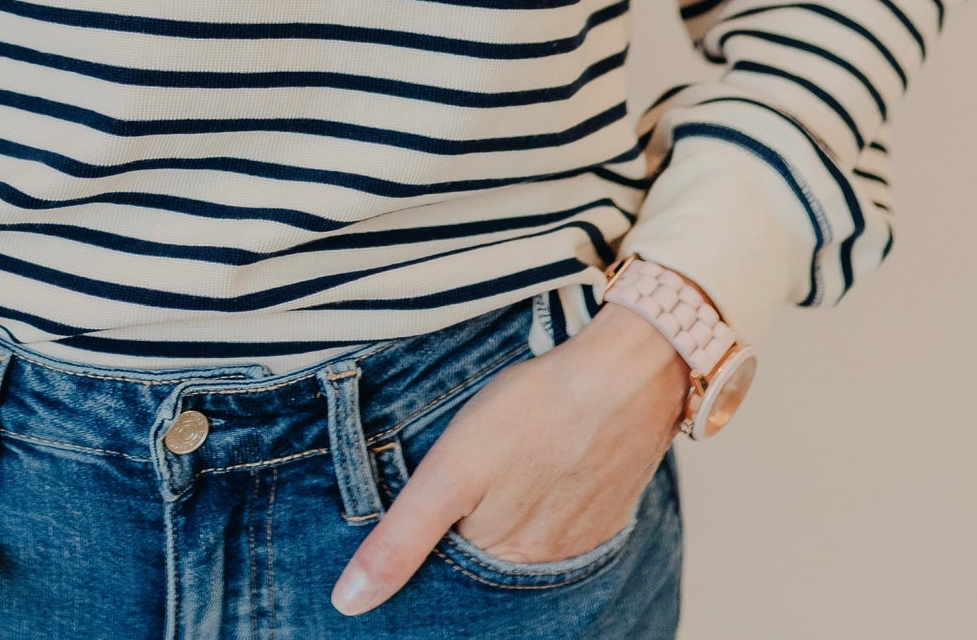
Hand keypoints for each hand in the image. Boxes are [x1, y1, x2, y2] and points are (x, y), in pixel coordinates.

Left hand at [331, 303, 687, 615]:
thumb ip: (402, 538)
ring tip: (491, 474)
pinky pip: (561, 525)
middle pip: (486, 563)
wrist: (626, 375)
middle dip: (459, 537)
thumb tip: (350, 602)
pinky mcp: (606, 509)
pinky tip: (531, 472)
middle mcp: (546, 564)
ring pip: (523, 544)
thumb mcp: (450, 471)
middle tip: (455, 483)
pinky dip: (538, 506)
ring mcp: (582, 538)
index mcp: (503, 560)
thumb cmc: (533, 412)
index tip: (409, 523)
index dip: (419, 553)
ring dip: (500, 520)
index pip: (445, 579)